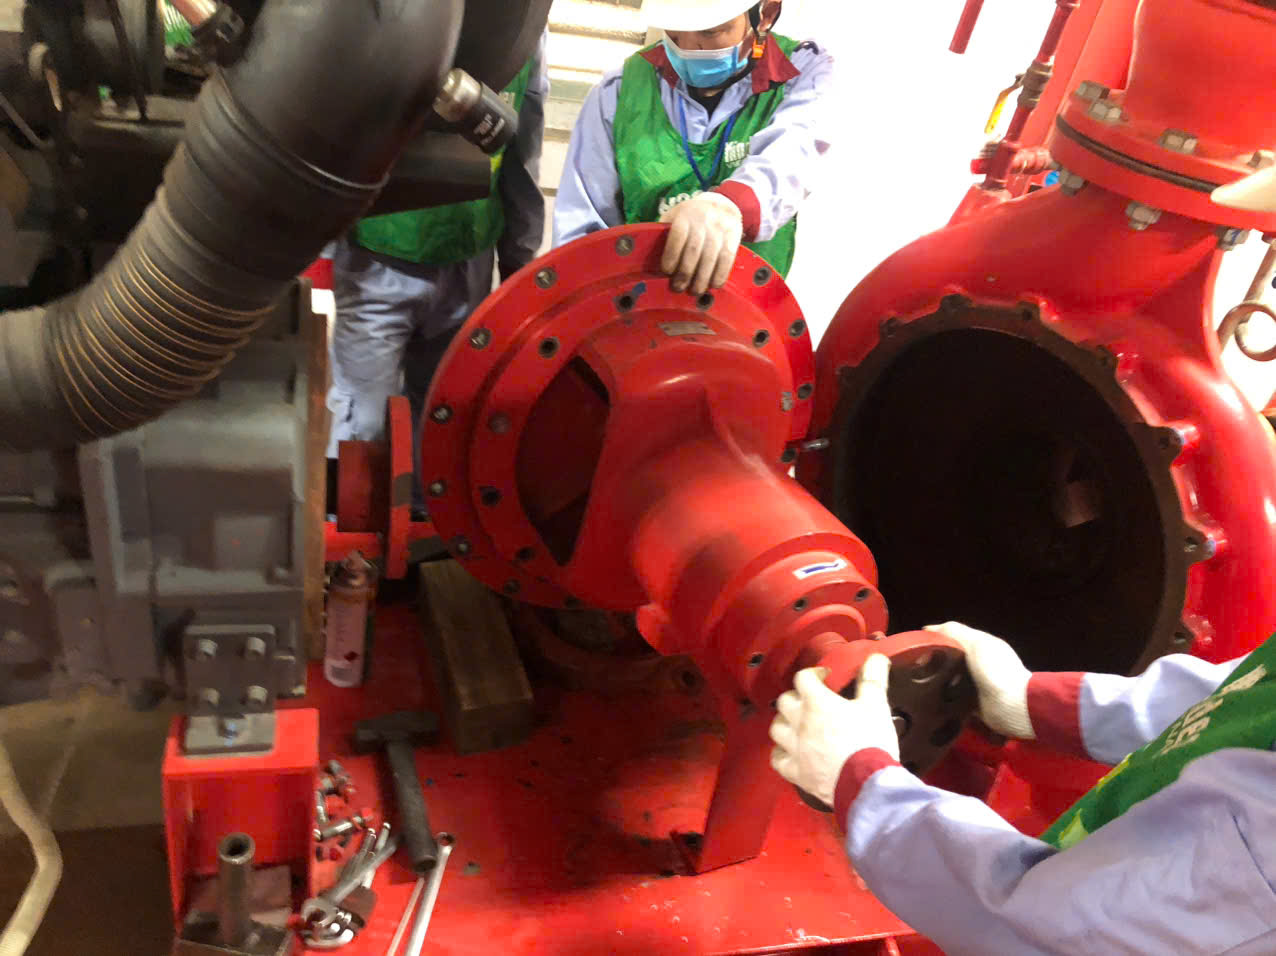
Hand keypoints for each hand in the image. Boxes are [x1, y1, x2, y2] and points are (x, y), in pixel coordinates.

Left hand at [659, 192, 743, 294]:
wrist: (722, 203)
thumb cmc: (691, 216)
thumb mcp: (675, 216)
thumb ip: (664, 232)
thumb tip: (651, 259)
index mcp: (684, 216)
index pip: (677, 236)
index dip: (671, 256)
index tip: (667, 272)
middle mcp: (702, 222)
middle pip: (693, 251)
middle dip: (685, 273)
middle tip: (678, 288)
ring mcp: (719, 230)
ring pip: (710, 257)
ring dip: (702, 278)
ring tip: (695, 291)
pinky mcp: (733, 237)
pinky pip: (727, 259)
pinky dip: (720, 274)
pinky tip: (713, 285)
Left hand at [768, 656, 899, 807]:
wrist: (867, 784)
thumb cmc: (871, 741)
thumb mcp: (876, 705)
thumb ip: (873, 679)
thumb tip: (877, 657)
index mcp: (817, 702)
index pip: (803, 678)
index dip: (813, 674)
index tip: (825, 678)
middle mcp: (799, 722)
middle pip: (784, 701)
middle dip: (797, 698)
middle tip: (812, 702)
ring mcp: (794, 748)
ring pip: (776, 728)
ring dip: (785, 723)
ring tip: (799, 725)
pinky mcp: (795, 772)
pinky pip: (777, 759)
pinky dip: (782, 754)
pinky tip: (792, 753)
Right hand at [924, 622, 1033, 738]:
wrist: (1013, 707)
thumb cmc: (995, 670)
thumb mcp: (976, 643)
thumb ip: (955, 632)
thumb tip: (928, 628)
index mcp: (983, 646)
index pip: (956, 638)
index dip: (938, 640)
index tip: (919, 646)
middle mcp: (981, 664)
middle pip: (953, 659)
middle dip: (937, 662)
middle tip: (917, 667)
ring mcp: (979, 685)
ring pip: (952, 679)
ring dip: (939, 681)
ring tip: (920, 683)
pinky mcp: (975, 705)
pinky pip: (955, 699)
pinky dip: (946, 699)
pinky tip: (932, 699)